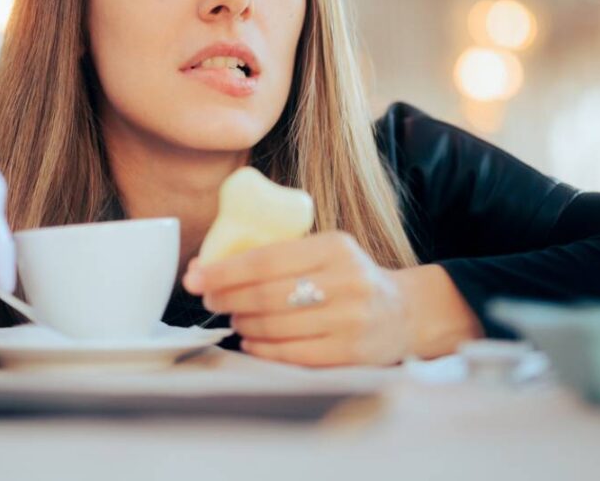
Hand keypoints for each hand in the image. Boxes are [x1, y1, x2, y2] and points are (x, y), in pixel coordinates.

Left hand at [182, 231, 409, 366]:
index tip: (196, 276)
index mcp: (335, 247)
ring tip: (234, 318)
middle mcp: (346, 281)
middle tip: (209, 299)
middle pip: (266, 294)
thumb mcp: (325, 251)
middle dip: (227, 297)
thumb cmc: (348, 278)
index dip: (224, 271)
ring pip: (275, 325)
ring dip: (242, 323)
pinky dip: (262, 348)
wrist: (403, 312)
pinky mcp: (350, 353)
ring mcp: (350, 320)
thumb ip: (279, 254)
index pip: (266, 259)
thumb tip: (209, 265)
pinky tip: (252, 340)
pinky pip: (291, 353)